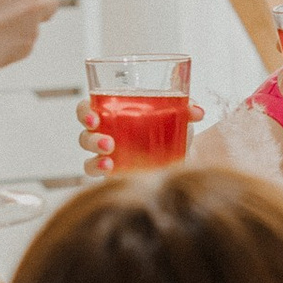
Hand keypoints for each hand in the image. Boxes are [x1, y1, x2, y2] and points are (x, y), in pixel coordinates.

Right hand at [77, 90, 206, 174]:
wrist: (182, 159)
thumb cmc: (172, 132)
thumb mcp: (178, 117)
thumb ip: (185, 109)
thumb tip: (197, 110)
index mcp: (113, 113)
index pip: (87, 109)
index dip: (84, 112)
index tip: (94, 117)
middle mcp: (106, 133)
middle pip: (85, 133)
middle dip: (91, 138)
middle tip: (107, 142)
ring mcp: (108, 155)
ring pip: (89, 157)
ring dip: (96, 156)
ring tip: (111, 157)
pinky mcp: (114, 173)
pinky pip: (97, 173)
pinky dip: (100, 171)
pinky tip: (111, 170)